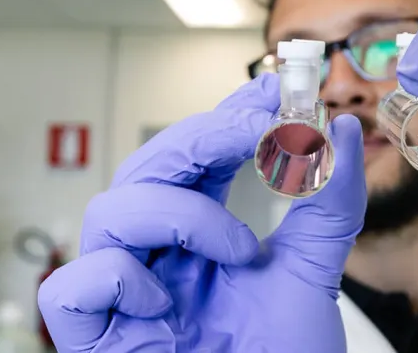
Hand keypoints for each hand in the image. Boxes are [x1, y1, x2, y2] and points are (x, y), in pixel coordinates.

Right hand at [37, 73, 367, 350]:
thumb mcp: (313, 277)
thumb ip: (328, 205)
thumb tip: (346, 131)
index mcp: (199, 242)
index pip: (197, 161)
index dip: (227, 119)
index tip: (274, 89)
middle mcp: (157, 262)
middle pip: (145, 170)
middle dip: (200, 139)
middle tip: (256, 127)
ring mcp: (125, 300)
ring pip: (107, 212)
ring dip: (178, 213)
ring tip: (237, 249)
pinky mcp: (95, 343)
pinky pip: (70, 287)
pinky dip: (119, 279)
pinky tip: (168, 302)